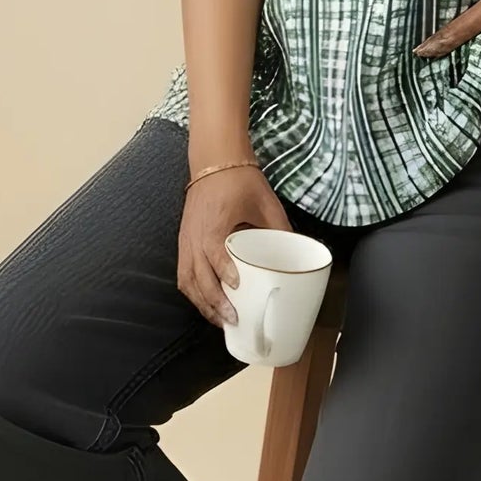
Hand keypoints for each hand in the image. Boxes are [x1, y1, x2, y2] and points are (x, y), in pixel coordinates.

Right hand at [177, 162, 292, 327]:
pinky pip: (183, 274)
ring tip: (220, 320)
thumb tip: (298, 253)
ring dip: (202, 303)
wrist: (214, 161)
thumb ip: (281, 228)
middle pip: (198, 275)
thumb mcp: (266, 202)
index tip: (236, 288)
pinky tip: (206, 305)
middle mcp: (195, 234)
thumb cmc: (239, 180)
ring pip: (187, 280)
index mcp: (214, 223)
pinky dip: (193, 293)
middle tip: (233, 319)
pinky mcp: (183, 242)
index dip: (224, 272)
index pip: (215, 252)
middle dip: (214, 301)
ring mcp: (186, 240)